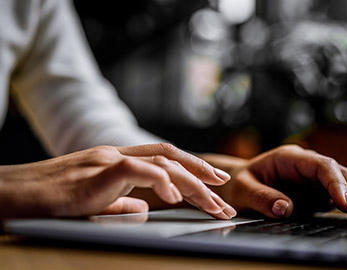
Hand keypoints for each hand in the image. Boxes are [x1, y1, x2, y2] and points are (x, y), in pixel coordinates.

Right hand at [0, 144, 235, 219]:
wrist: (8, 195)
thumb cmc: (46, 201)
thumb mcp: (92, 203)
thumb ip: (120, 203)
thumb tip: (144, 210)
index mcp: (117, 161)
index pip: (164, 158)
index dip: (193, 168)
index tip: (215, 184)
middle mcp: (116, 155)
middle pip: (171, 159)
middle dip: (203, 177)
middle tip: (225, 197)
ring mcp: (107, 160)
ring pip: (162, 163)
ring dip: (193, 184)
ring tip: (214, 204)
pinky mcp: (96, 171)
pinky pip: (138, 171)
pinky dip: (162, 182)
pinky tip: (177, 198)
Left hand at [207, 145, 346, 226]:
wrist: (239, 183)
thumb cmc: (239, 184)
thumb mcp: (243, 189)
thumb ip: (261, 197)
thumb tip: (284, 209)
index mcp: (291, 158)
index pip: (321, 166)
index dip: (336, 183)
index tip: (346, 204)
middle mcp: (308, 165)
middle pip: (341, 174)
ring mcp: (316, 177)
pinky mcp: (319, 191)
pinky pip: (344, 195)